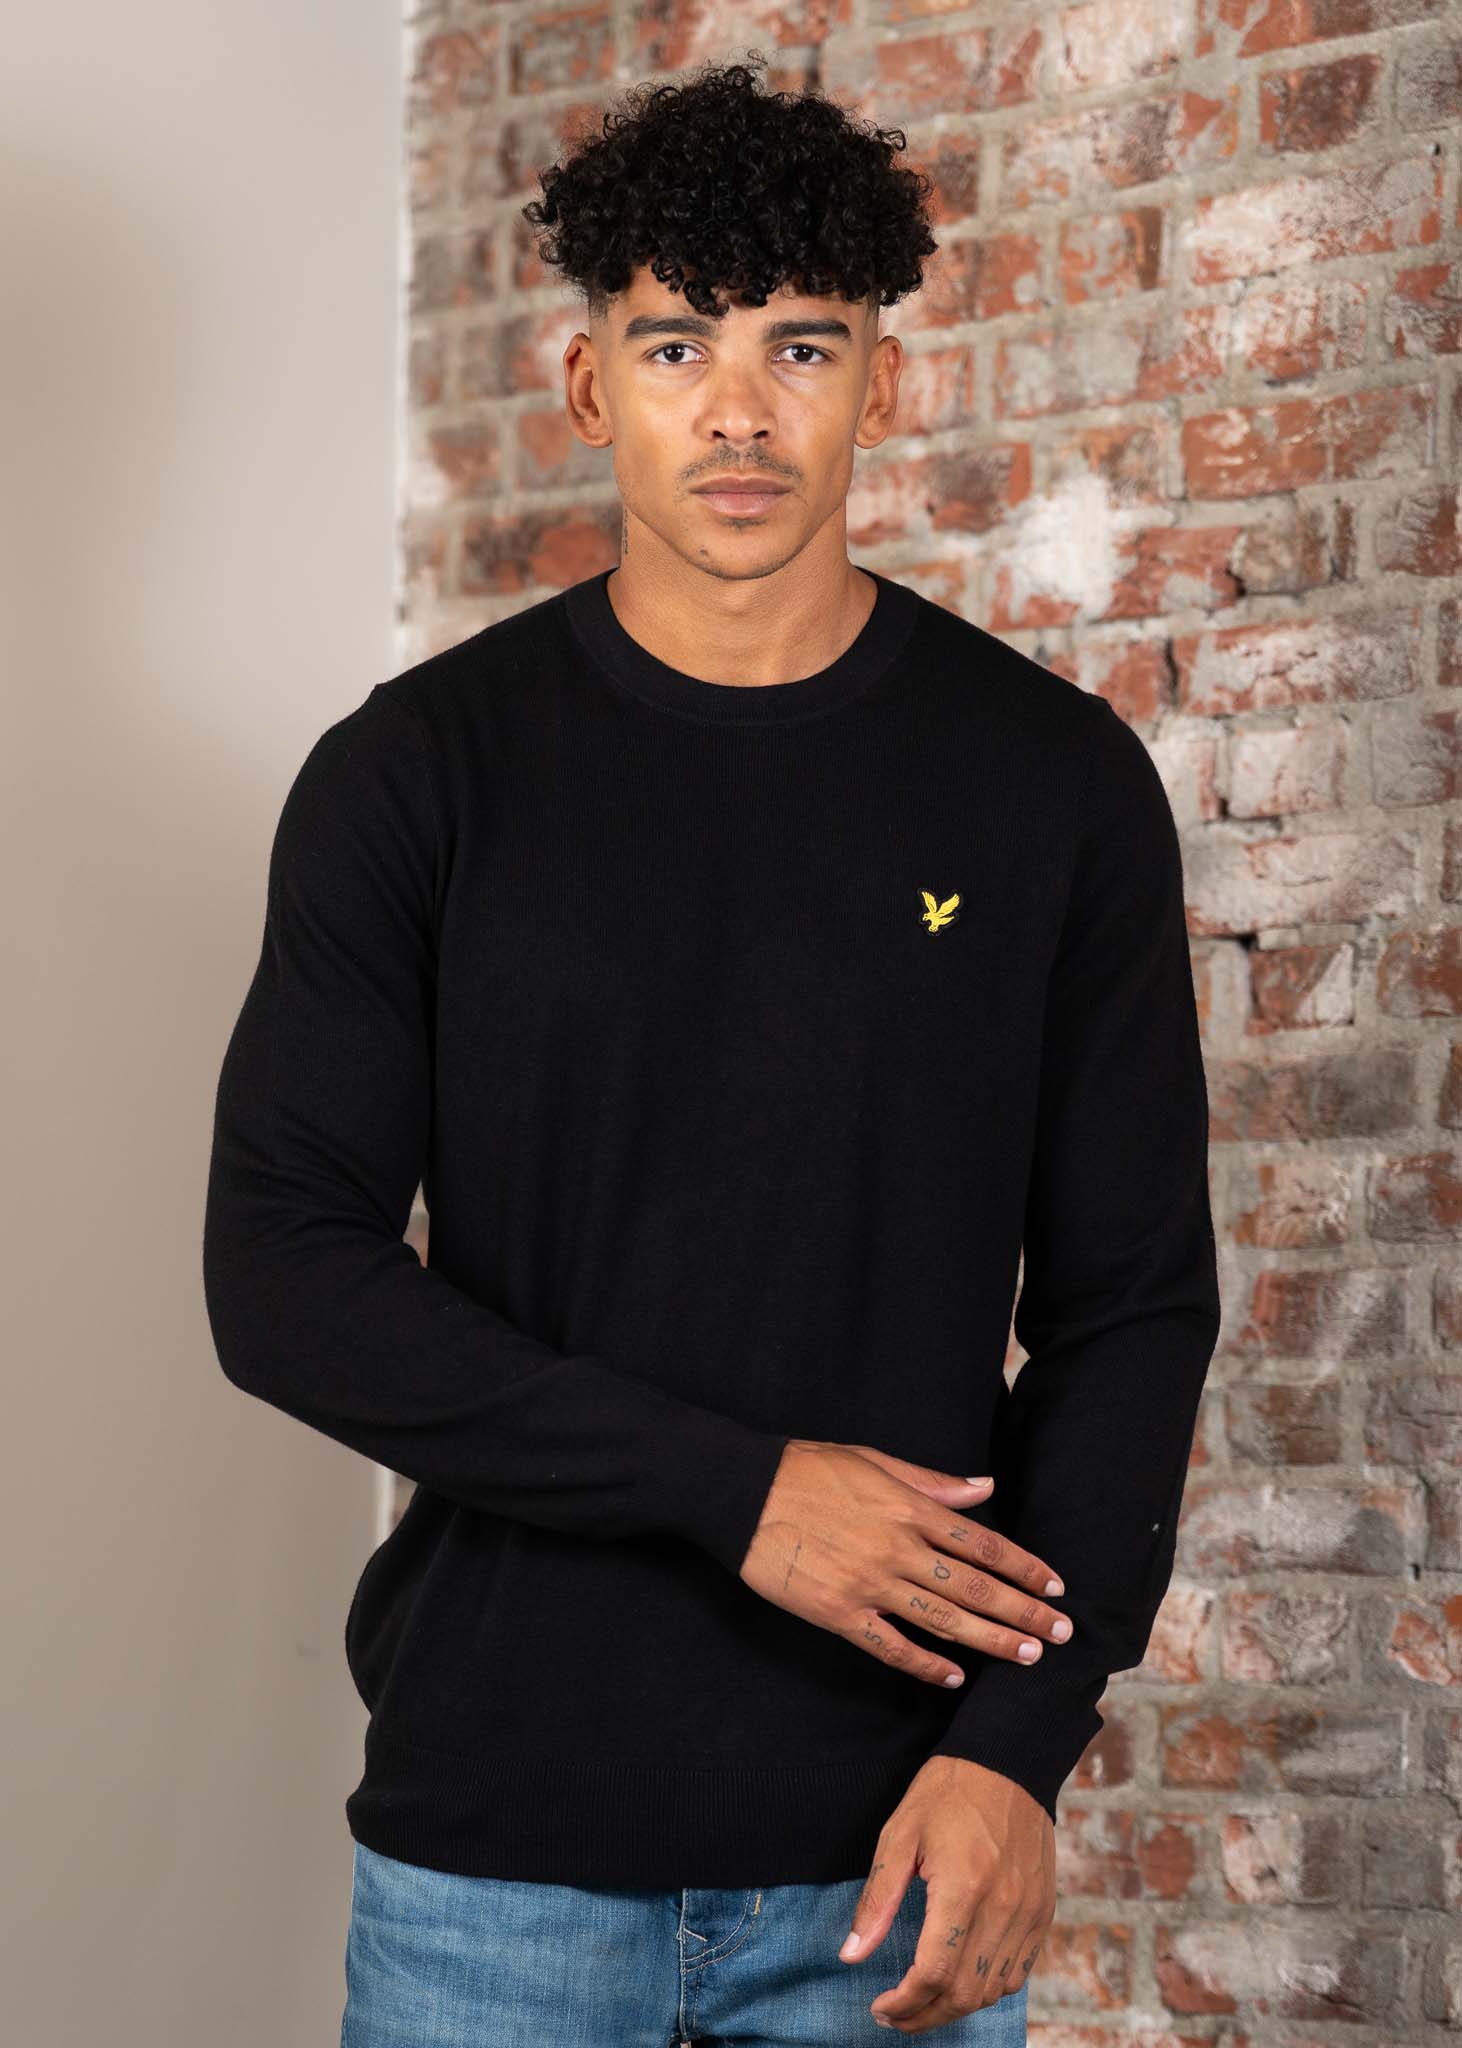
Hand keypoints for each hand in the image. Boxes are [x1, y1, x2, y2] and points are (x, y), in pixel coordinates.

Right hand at [738, 1439, 1070, 1688]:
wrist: (742, 1492)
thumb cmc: (807, 1469)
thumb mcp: (873, 1460)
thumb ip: (932, 1481)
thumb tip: (985, 1487)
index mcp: (908, 1507)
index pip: (982, 1543)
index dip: (1024, 1566)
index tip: (1056, 1585)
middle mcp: (896, 1547)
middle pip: (974, 1586)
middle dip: (1024, 1610)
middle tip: (1061, 1632)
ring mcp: (868, 1583)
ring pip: (943, 1620)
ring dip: (991, 1639)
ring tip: (1029, 1656)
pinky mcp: (837, 1612)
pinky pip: (890, 1646)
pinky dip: (925, 1664)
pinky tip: (954, 1677)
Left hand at [840, 1757, 1054, 2034]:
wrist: (1009, 1761)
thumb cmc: (948, 1793)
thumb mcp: (900, 1834)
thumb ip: (878, 1900)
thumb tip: (851, 1955)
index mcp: (963, 1886)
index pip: (933, 1972)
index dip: (903, 2002)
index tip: (879, 2007)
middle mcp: (1003, 1907)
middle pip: (964, 1993)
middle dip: (924, 2016)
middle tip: (894, 2015)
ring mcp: (1028, 1913)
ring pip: (992, 1991)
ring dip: (955, 2007)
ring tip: (922, 2002)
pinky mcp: (1042, 1912)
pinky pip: (1017, 1973)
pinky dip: (987, 1989)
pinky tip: (962, 1981)